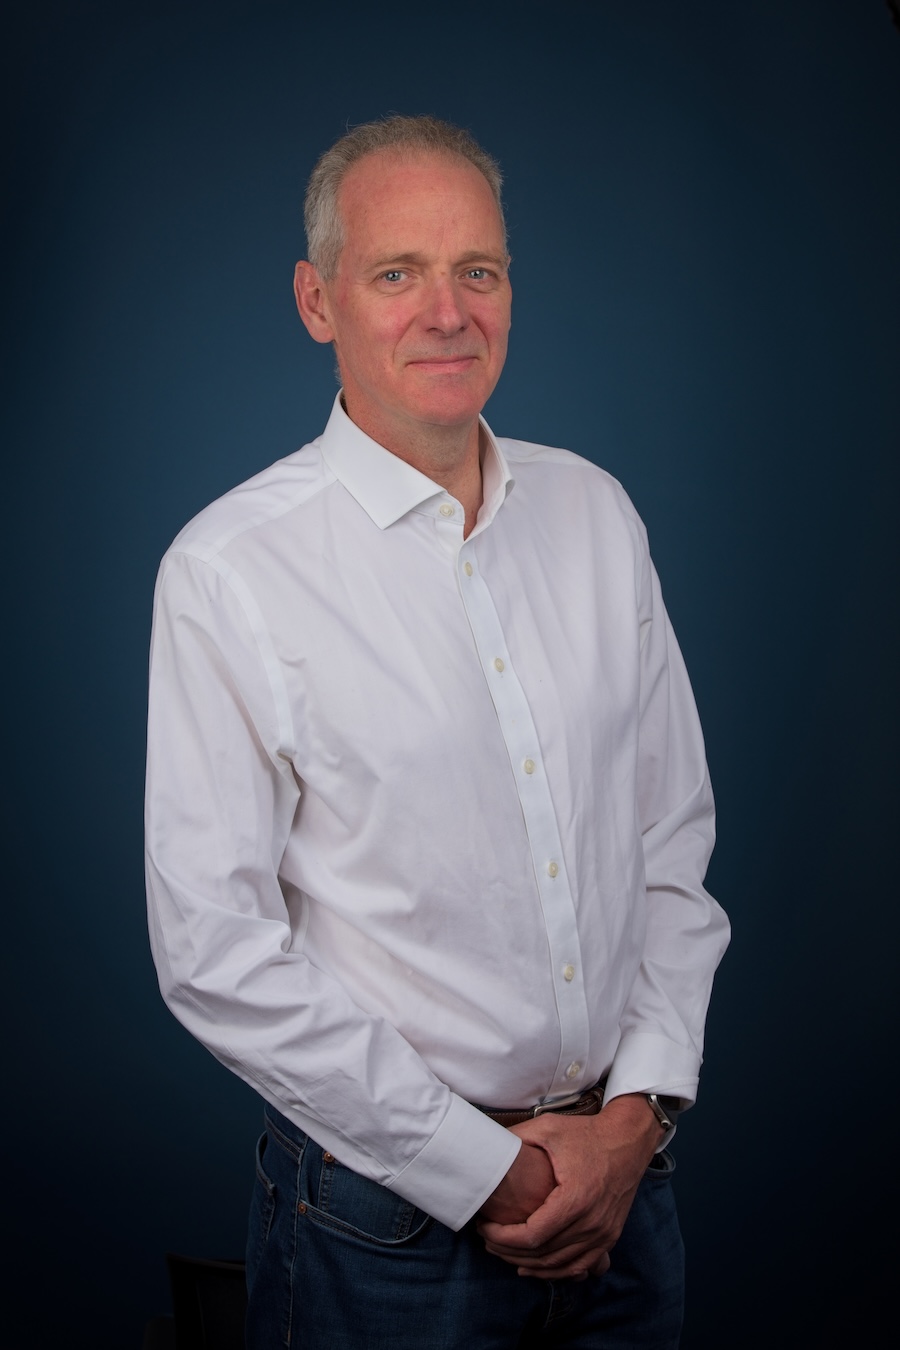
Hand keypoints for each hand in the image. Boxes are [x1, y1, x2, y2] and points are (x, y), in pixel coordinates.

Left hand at [477, 1093, 663, 1279]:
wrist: (628, 1140)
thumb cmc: (587, 1133)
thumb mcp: (548, 1128)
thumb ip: (517, 1138)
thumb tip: (488, 1147)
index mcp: (575, 1199)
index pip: (532, 1236)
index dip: (503, 1238)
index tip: (485, 1228)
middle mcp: (592, 1222)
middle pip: (543, 1255)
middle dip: (509, 1253)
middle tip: (487, 1241)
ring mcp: (604, 1233)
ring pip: (560, 1266)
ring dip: (529, 1265)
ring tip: (504, 1253)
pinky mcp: (610, 1237)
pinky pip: (580, 1267)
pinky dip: (555, 1271)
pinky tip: (534, 1267)